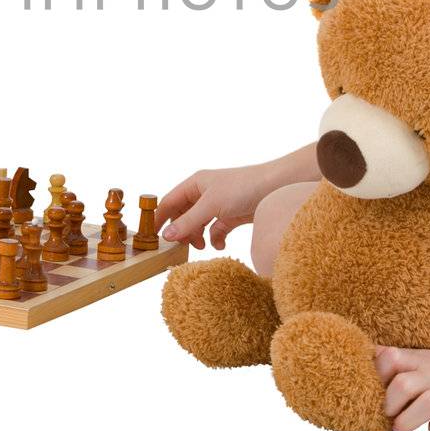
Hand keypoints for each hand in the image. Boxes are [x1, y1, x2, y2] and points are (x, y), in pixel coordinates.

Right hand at [156, 164, 273, 249]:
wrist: (278, 187)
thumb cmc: (243, 187)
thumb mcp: (211, 205)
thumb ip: (189, 222)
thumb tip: (166, 236)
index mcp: (195, 184)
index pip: (169, 202)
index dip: (159, 218)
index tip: (152, 238)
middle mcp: (204, 193)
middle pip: (182, 215)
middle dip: (181, 231)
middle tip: (181, 247)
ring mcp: (218, 205)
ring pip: (198, 225)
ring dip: (197, 237)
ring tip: (200, 246)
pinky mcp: (232, 216)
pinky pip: (216, 230)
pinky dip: (216, 239)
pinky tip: (220, 244)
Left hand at [375, 344, 429, 430]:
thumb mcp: (420, 359)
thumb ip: (394, 360)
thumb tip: (367, 354)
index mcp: (418, 362)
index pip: (389, 358)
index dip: (377, 374)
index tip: (376, 389)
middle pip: (403, 385)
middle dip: (389, 406)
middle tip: (389, 416)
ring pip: (427, 403)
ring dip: (408, 421)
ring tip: (402, 427)